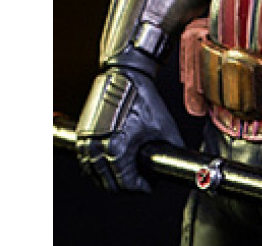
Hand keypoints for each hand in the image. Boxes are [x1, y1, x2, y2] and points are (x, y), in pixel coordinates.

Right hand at [75, 67, 182, 192]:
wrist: (125, 74)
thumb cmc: (141, 95)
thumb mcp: (164, 125)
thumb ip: (173, 148)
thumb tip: (179, 161)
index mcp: (117, 149)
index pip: (126, 185)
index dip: (142, 188)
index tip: (150, 185)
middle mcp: (97, 149)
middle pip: (109, 185)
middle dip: (128, 186)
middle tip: (142, 181)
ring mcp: (86, 143)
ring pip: (95, 176)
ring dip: (111, 179)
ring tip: (129, 173)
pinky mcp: (81, 136)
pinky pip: (86, 163)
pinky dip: (98, 168)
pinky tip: (111, 165)